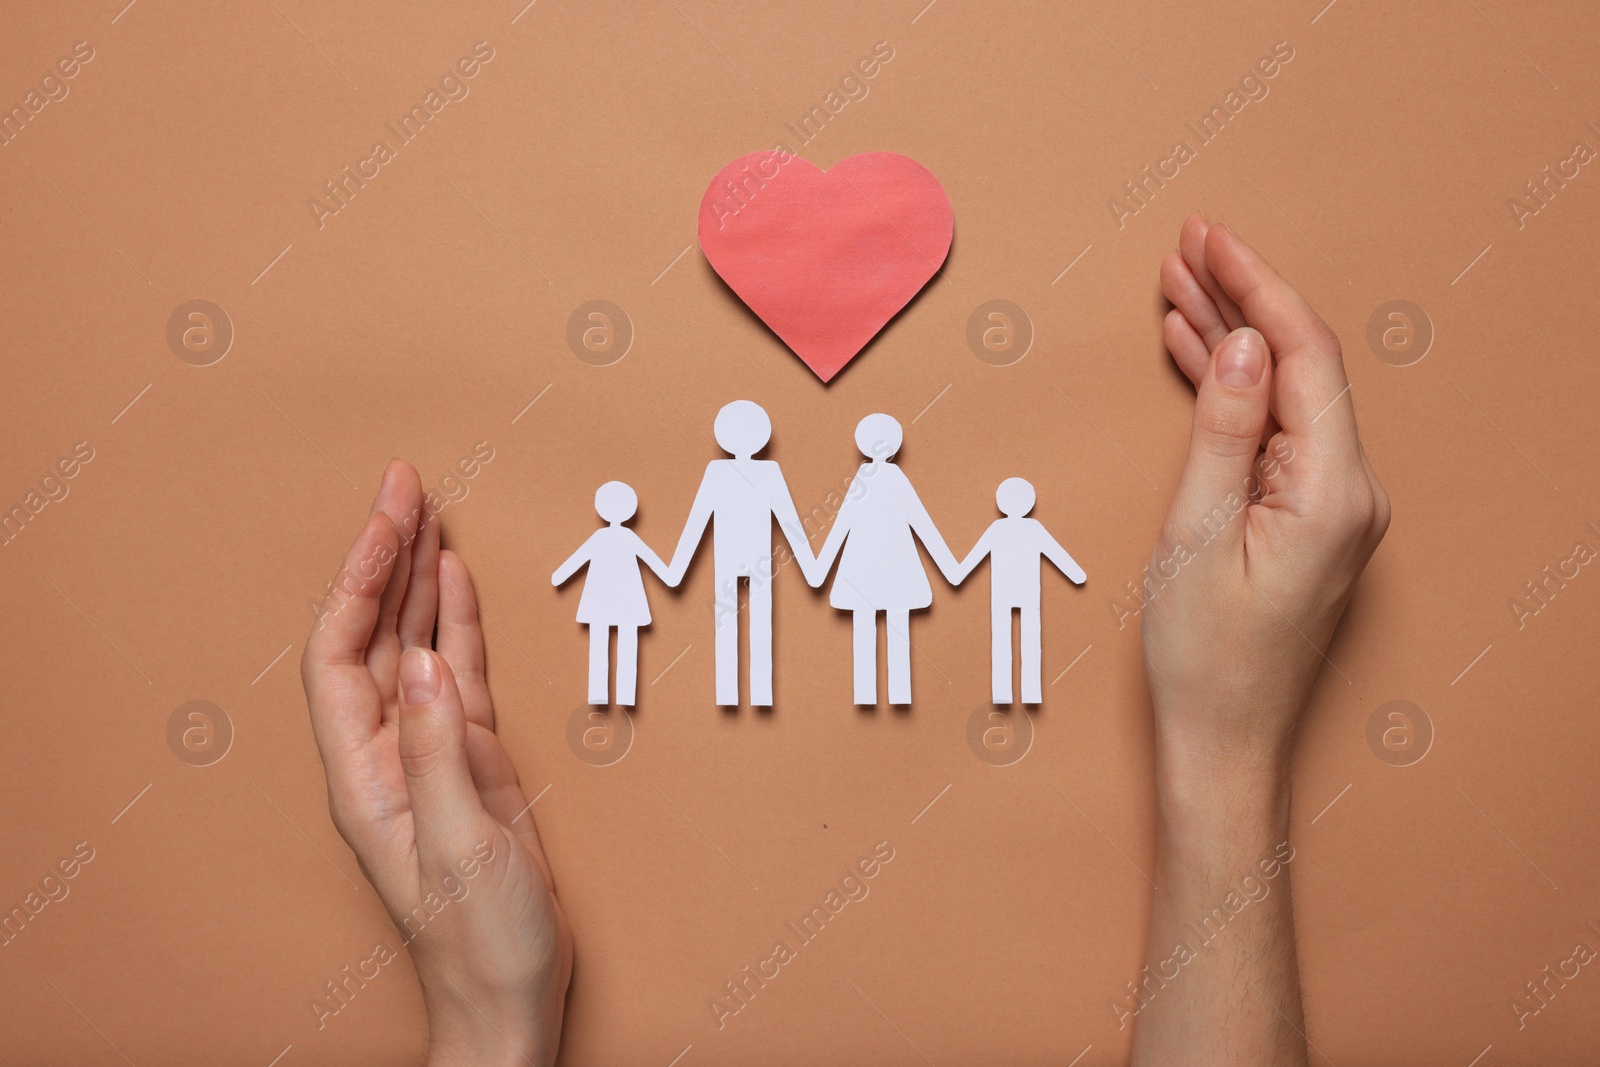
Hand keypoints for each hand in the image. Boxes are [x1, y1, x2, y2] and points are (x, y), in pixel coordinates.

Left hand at [301, 460, 571, 1066]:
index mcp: (365, 774)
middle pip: (372, 634)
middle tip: (404, 484)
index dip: (358, 583)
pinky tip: (457, 579)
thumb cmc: (478, 941)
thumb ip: (438, 754)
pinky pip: (459, 671)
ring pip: (415, 642)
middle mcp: (387, 751)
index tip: (388, 520)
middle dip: (385, 556)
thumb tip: (428, 664)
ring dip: (418, 577)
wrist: (509, 995)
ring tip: (428, 511)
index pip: (341, 655)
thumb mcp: (460, 847)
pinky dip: (459, 620)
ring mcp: (429, 750)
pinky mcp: (470, 757)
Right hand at [1128, 215, 1387, 1065]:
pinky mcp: (1307, 518)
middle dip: (1241, 298)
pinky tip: (1199, 356)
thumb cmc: (1207, 657)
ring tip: (1178, 287)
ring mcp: (1331, 504)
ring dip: (1233, 337)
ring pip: (1284, 392)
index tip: (1210, 240)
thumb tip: (1240, 345)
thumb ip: (1224, 433)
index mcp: (1332, 490)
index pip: (1302, 356)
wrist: (1224, 739)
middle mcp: (1348, 490)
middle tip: (1187, 247)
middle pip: (1297, 364)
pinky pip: (1274, 431)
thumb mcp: (1195, 536)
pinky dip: (1234, 390)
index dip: (1256, 287)